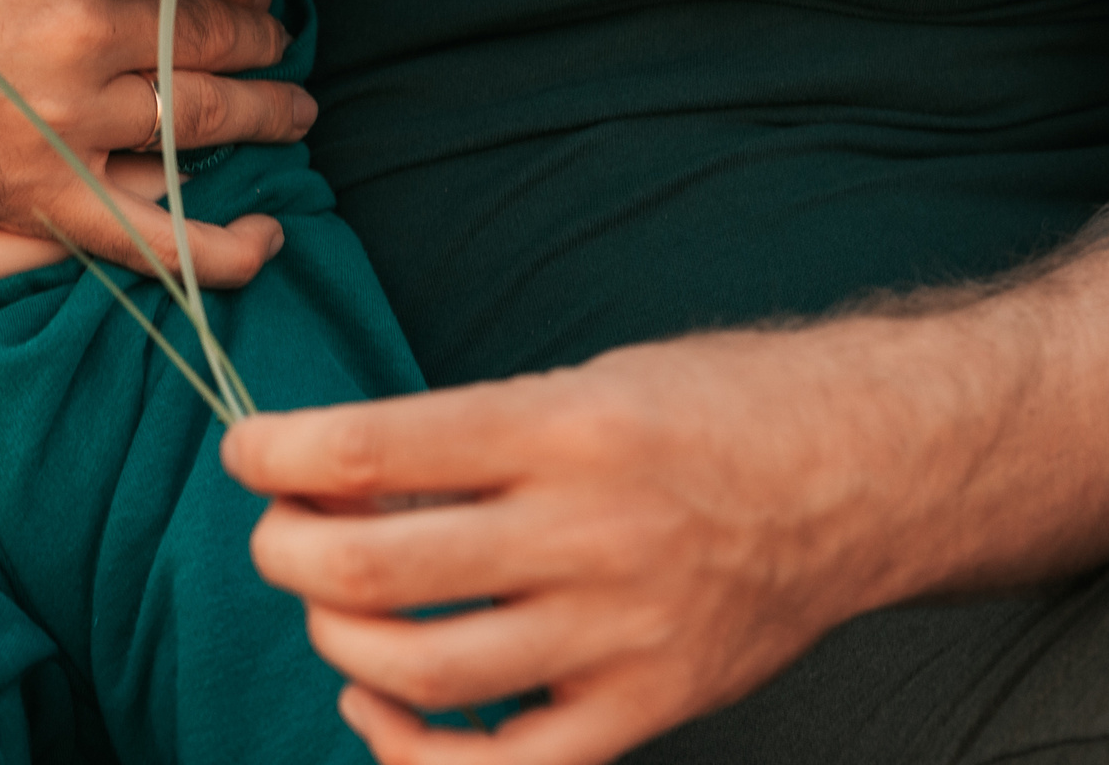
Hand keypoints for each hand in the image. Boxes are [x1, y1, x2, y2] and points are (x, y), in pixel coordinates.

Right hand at [0, 0, 313, 280]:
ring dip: (263, 113)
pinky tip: (267, 243)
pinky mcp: (37, 201)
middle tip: (282, 32)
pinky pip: (152, 237)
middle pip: (203, 34)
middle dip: (256, 33)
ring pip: (198, 120)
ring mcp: (62, 127)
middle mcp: (79, 38)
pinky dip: (218, 249)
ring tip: (294, 107)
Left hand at [220, 327, 931, 764]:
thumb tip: (334, 480)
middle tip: (279, 535)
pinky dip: (413, 754)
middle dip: (289, 554)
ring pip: (423, 671)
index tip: (245, 450)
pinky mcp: (649, 705)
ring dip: (339, 645)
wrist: (863, 473)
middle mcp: (587, 532)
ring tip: (333, 610)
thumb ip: (469, 440)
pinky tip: (380, 711)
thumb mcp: (583, 381)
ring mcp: (620, 631)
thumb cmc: (709, 408)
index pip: (372, 448)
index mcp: (560, 427)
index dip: (277, 453)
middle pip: (376, 569)